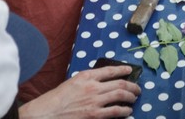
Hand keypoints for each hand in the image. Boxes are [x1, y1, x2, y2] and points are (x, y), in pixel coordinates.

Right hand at [20, 67, 140, 118]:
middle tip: (137, 89)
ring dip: (131, 97)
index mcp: (86, 76)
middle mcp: (93, 87)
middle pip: (120, 83)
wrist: (47, 114)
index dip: (123, 69)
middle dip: (132, 86)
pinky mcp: (95, 115)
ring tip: (134, 99)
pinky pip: (116, 111)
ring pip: (121, 96)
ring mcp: (95, 101)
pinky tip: (127, 111)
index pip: (110, 70)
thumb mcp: (72, 83)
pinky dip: (125, 111)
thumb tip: (101, 82)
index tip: (130, 70)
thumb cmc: (56, 99)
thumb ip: (87, 81)